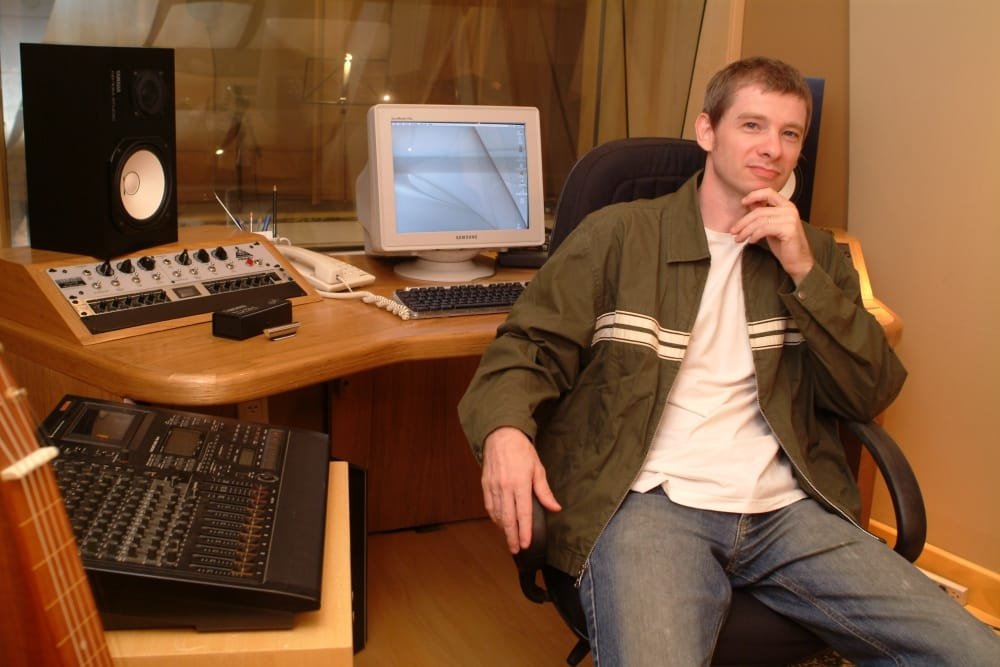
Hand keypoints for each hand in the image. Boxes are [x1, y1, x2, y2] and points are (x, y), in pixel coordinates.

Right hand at [481, 426, 561, 552]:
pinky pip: (489, 506)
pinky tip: (500, 523)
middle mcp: (505, 487)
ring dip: (503, 529)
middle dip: (512, 536)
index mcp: (520, 483)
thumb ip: (544, 491)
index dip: (525, 531)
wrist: (501, 435)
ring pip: (497, 514)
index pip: (523, 513)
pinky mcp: (485, 485)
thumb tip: (555, 508)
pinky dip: (495, 517)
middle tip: (516, 550)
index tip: (526, 544)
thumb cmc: (522, 450)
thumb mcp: (538, 468)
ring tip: (510, 539)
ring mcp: (493, 486)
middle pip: (508, 518)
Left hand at [731, 188, 813, 284]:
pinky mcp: (789, 229)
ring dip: (745, 231)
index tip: (742, 202)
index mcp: (786, 206)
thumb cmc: (784, 245)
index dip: (754, 195)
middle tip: (733, 231)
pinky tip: (751, 241)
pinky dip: (754, 235)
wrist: (798, 261)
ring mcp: (790, 219)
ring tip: (738, 238)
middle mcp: (790, 209)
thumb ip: (763, 214)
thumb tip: (749, 204)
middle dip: (743, 222)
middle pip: (759, 211)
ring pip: (760, 221)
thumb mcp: (771, 226)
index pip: (769, 193)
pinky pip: (765, 229)